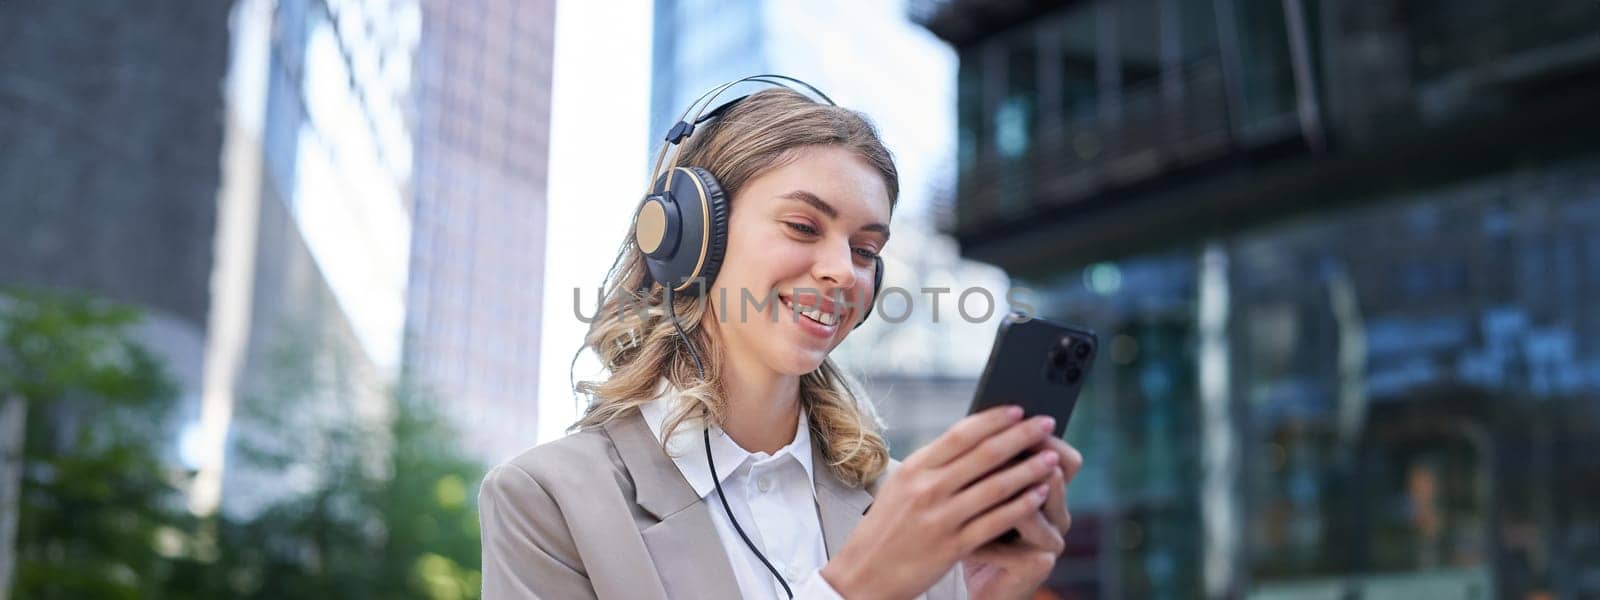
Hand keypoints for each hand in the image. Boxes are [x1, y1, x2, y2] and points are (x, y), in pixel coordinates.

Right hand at [820, 406, 1060, 599]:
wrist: (865, 574)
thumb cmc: (886, 529)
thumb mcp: (900, 486)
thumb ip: (933, 465)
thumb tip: (971, 439)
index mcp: (914, 468)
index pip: (961, 434)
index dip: (994, 419)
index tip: (1019, 409)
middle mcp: (927, 489)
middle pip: (984, 454)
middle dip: (1022, 436)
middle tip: (1047, 423)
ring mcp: (941, 518)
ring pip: (996, 487)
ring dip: (1030, 469)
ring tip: (1052, 458)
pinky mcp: (953, 547)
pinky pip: (996, 521)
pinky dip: (1021, 505)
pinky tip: (1039, 494)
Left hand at [963, 436, 1081, 599]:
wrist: (982, 585)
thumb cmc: (977, 531)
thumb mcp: (982, 493)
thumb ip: (988, 465)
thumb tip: (980, 422)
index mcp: (1052, 492)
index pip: (1066, 458)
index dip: (1041, 439)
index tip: (1013, 413)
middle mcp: (1059, 515)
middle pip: (1052, 475)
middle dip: (1014, 461)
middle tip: (982, 450)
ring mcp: (1052, 541)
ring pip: (1031, 507)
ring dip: (995, 497)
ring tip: (966, 491)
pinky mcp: (1037, 566)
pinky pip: (1009, 547)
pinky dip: (982, 541)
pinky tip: (961, 537)